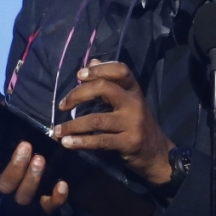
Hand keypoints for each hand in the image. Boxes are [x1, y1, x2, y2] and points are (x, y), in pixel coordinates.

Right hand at [0, 83, 67, 214]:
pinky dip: (55, 197)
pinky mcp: (46, 207)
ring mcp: (27, 197)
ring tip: (41, 160)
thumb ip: (6, 118)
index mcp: (0, 169)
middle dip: (15, 165)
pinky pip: (49, 206)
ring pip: (24, 195)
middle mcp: (11, 185)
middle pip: (5, 182)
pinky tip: (62, 184)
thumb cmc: (25, 165)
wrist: (35, 210)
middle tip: (26, 146)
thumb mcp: (15, 143)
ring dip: (32, 178)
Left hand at [53, 60, 174, 183]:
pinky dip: (80, 142)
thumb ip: (110, 82)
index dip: (99, 69)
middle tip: (63, 105)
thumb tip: (91, 62)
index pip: (120, 70)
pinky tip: (67, 143)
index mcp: (134, 91)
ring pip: (96, 119)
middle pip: (104, 88)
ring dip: (72, 125)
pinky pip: (100, 141)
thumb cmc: (138, 125)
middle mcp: (134, 103)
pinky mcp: (129, 142)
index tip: (79, 75)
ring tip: (58, 131)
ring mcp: (132, 123)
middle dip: (78, 94)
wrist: (158, 154)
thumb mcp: (128, 102)